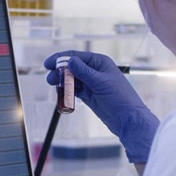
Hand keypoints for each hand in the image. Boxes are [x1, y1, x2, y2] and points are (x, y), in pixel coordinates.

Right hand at [44, 51, 159, 163]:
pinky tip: (61, 93)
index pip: (77, 56)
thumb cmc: (120, 98)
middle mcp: (95, 71)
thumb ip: (84, 71)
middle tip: (50, 79)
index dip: (61, 58)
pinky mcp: (89, 95)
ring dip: (62, 82)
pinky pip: (74, 90)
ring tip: (55, 87)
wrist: (128, 119)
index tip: (48, 64)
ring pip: (72, 79)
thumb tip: (70, 60)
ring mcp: (91, 83)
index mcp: (100, 62)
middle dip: (60, 72)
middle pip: (72, 67)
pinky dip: (67, 91)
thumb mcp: (100, 82)